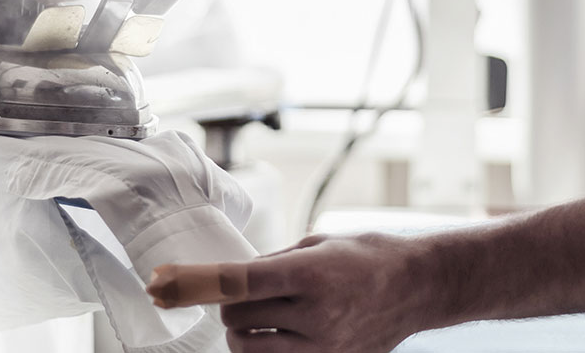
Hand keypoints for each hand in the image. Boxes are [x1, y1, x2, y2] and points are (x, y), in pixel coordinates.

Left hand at [146, 233, 441, 352]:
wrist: (418, 286)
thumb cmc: (370, 255)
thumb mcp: (319, 242)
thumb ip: (275, 261)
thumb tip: (235, 277)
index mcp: (309, 272)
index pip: (236, 281)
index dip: (196, 282)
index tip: (166, 283)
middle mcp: (313, 312)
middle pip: (236, 318)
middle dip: (230, 306)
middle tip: (244, 294)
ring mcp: (322, 345)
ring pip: (250, 347)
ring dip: (243, 332)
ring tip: (261, 316)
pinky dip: (267, 348)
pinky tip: (278, 333)